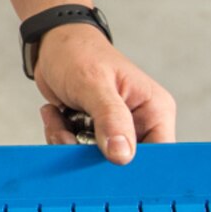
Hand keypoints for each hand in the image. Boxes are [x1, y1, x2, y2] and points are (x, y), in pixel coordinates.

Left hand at [32, 24, 175, 163]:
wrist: (51, 44)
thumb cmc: (78, 53)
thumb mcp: (94, 83)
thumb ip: (110, 118)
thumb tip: (123, 156)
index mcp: (154, 109)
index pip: (159, 154)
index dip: (135, 168)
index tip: (106, 165)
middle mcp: (139, 123)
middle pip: (124, 164)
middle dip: (92, 155)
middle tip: (71, 133)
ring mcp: (115, 131)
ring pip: (96, 162)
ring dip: (70, 144)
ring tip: (61, 117)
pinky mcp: (93, 134)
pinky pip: (77, 153)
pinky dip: (61, 138)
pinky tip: (56, 115)